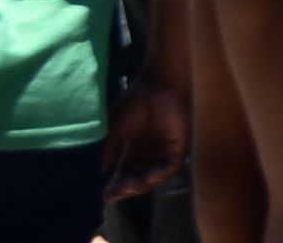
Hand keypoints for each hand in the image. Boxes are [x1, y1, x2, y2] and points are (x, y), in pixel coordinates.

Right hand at [102, 78, 187, 198]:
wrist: (156, 85)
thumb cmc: (135, 102)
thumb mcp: (115, 128)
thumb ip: (109, 149)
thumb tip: (102, 170)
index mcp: (135, 149)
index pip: (125, 173)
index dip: (116, 185)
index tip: (105, 196)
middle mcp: (150, 153)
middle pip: (139, 178)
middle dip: (127, 188)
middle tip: (116, 193)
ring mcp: (165, 150)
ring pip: (154, 177)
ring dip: (142, 185)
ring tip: (129, 187)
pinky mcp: (179, 146)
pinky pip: (171, 167)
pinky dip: (159, 175)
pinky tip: (147, 178)